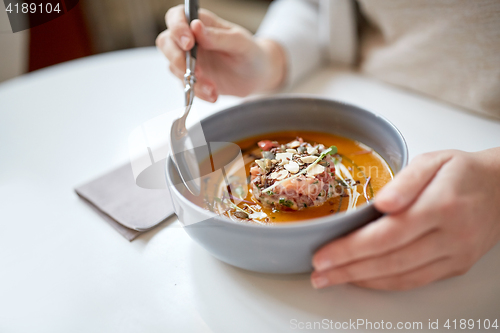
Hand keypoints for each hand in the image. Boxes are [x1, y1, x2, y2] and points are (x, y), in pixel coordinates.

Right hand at [156, 5, 285, 101]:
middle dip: (176, 58)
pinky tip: (213, 94)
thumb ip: (218, 36)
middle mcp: (191, 40)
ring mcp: (189, 60)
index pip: (176, 17)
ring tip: (212, 87)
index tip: (189, 43)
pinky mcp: (191, 78)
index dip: (177, 28)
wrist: (257, 77)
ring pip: (173, 67)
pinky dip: (197, 92)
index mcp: (202, 23)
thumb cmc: (251, 53)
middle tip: (196, 71)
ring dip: (190, 79)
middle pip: (166, 42)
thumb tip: (196, 27)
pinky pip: (185, 85)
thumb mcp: (240, 43)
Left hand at [311, 148, 499, 289]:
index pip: (388, 234)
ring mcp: (454, 255)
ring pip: (401, 276)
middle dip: (348, 269)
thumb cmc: (461, 172)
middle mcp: (449, 236)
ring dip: (361, 280)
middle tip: (318, 273)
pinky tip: (362, 279)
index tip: (323, 255)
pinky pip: (415, 281)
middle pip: (390, 260)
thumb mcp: (432, 161)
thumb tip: (381, 203)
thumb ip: (405, 181)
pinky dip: (384, 284)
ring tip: (331, 279)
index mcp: (440, 206)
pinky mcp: (455, 266)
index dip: (351, 248)